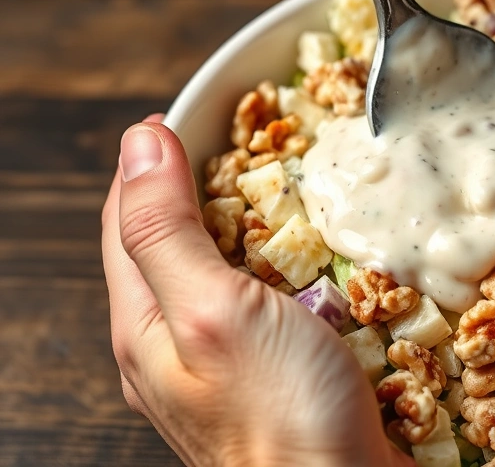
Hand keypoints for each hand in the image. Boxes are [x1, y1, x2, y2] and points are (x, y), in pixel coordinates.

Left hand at [101, 116, 411, 466]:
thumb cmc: (281, 417)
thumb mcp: (213, 310)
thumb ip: (167, 230)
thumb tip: (137, 145)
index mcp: (146, 322)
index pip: (127, 216)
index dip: (156, 157)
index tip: (206, 109)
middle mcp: (177, 342)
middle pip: (181, 240)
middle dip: (219, 188)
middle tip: (271, 147)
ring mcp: (230, 361)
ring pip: (234, 271)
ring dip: (268, 230)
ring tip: (307, 197)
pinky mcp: (279, 375)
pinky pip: (280, 305)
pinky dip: (303, 274)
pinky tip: (334, 267)